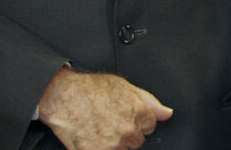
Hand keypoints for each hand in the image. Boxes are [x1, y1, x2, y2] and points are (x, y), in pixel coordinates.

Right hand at [38, 68, 172, 149]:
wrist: (63, 96)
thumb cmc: (90, 88)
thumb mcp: (124, 86)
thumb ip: (149, 101)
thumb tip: (166, 113)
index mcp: (139, 113)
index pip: (149, 126)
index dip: (137, 121)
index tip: (124, 117)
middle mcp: (129, 130)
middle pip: (136, 141)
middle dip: (126, 134)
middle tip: (109, 123)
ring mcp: (113, 144)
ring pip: (122, 149)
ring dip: (113, 143)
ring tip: (100, 129)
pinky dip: (100, 148)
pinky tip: (92, 138)